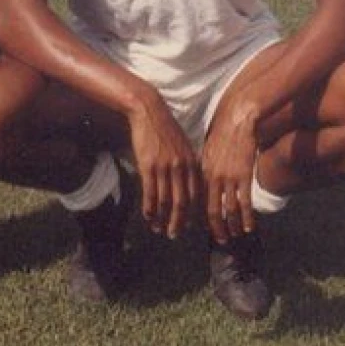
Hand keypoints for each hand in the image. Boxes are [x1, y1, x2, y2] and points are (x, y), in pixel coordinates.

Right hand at [128, 96, 200, 239]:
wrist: (149, 111)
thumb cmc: (166, 128)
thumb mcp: (184, 145)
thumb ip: (189, 164)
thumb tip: (191, 184)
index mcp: (192, 163)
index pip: (196, 195)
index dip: (194, 213)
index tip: (190, 225)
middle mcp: (181, 167)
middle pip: (183, 203)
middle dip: (179, 222)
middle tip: (174, 235)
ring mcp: (164, 167)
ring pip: (165, 202)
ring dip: (162, 219)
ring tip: (159, 229)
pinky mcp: (148, 166)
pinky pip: (150, 194)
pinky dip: (149, 209)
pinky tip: (148, 216)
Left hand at [201, 109, 258, 243]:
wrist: (237, 118)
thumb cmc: (222, 132)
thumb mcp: (207, 150)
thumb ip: (205, 169)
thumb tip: (203, 183)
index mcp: (201, 171)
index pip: (197, 202)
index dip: (199, 219)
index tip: (203, 230)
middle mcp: (212, 177)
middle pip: (210, 211)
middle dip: (215, 229)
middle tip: (220, 241)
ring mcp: (228, 178)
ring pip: (228, 211)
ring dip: (231, 227)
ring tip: (235, 236)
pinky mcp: (243, 176)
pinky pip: (244, 203)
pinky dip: (246, 218)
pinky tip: (249, 227)